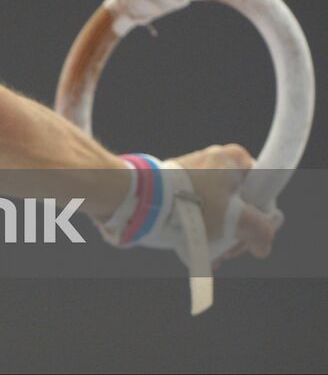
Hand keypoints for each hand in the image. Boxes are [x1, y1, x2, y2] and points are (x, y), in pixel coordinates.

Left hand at [167, 143, 279, 264]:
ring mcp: (197, 171)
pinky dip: (202, 226)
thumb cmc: (194, 203)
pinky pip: (200, 207)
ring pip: (220, 208)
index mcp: (235, 158)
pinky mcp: (181, 184)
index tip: (252, 233)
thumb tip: (263, 246)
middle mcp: (217, 160)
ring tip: (213, 252)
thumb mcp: (234, 218)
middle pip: (242, 202)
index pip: (264, 189)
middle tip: (230, 248)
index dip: (262, 215)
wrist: (146, 197)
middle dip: (237, 229)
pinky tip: (200, 247)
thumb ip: (259, 230)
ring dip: (220, 233)